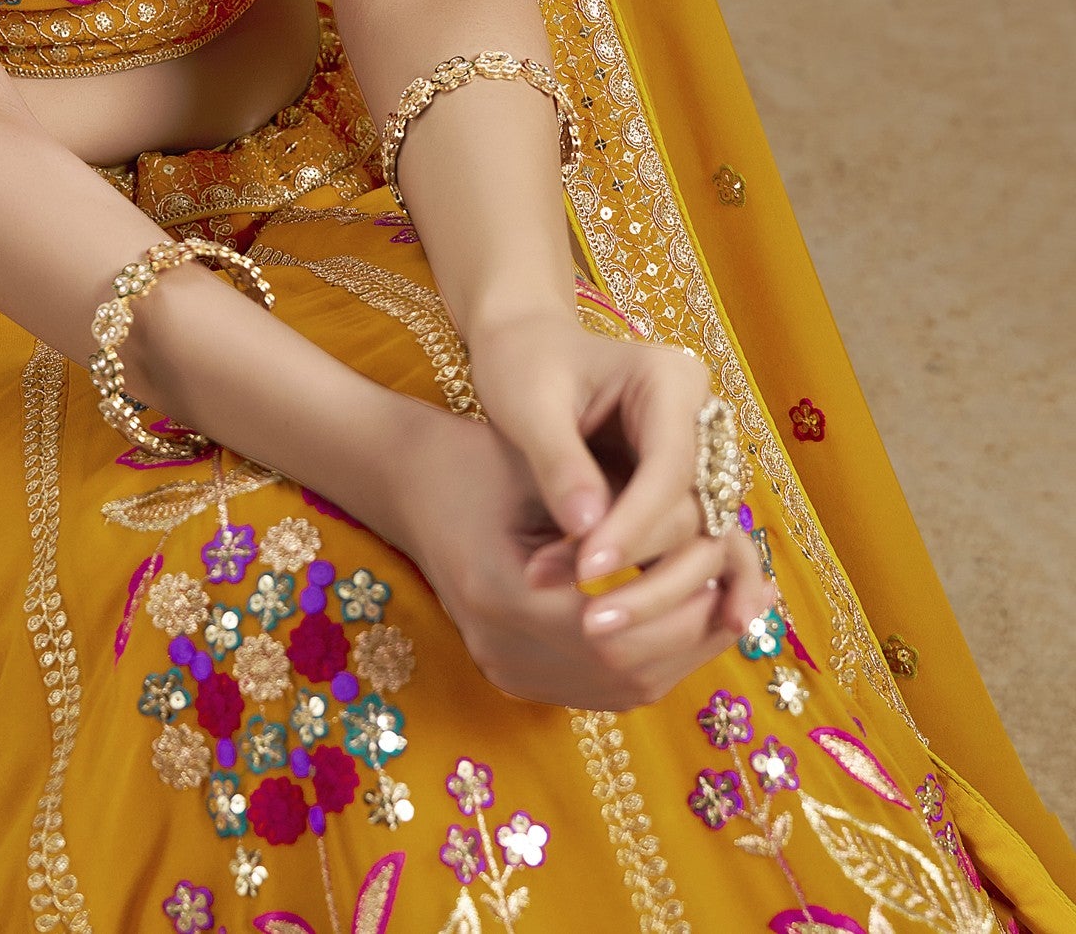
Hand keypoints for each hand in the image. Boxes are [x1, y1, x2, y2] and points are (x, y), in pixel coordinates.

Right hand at [377, 404, 765, 709]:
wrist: (405, 483)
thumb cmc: (475, 456)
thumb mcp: (541, 463)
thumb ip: (615, 502)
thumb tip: (712, 535)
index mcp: (501, 595)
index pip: (616, 627)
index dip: (679, 600)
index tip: (724, 560)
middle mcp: (501, 651)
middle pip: (626, 670)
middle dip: (694, 629)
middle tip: (742, 587)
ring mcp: (507, 673)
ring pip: (623, 690)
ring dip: (683, 649)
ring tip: (725, 600)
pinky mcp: (516, 678)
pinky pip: (602, 689)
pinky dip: (654, 658)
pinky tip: (682, 619)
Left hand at [462, 309, 773, 653]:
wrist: (526, 349)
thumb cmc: (522, 364)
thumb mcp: (529, 404)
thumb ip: (560, 464)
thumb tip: (586, 531)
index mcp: (673, 380)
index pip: (668, 468)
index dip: (633, 525)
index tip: (588, 570)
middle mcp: (702, 419)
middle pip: (694, 510)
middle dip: (643, 567)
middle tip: (591, 619)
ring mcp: (701, 457)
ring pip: (703, 537)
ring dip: (664, 589)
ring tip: (627, 638)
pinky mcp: (686, 490)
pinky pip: (703, 543)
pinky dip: (705, 588)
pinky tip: (718, 632)